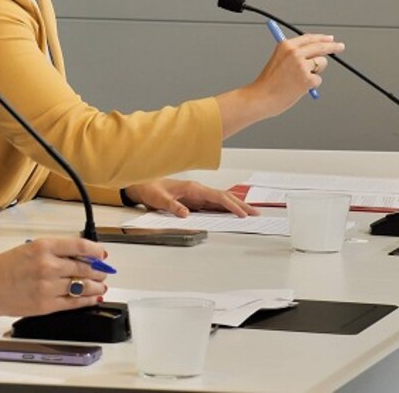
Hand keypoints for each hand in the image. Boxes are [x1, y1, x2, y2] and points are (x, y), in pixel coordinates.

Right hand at [0, 238, 108, 315]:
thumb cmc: (5, 267)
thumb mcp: (30, 248)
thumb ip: (55, 250)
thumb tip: (81, 255)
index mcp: (43, 247)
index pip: (80, 246)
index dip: (96, 250)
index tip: (101, 253)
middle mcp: (48, 266)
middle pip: (85, 267)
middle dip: (99, 270)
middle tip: (103, 270)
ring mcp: (48, 287)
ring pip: (83, 286)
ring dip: (97, 285)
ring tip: (101, 285)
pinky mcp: (47, 305)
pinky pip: (74, 302)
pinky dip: (87, 300)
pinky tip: (93, 298)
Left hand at [124, 177, 258, 217]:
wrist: (142, 184)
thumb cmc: (150, 189)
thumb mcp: (159, 199)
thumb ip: (173, 206)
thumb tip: (186, 214)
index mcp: (193, 188)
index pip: (217, 197)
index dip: (231, 206)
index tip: (242, 213)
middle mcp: (198, 190)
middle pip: (224, 197)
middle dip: (241, 205)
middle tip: (256, 214)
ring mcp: (198, 195)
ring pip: (221, 201)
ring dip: (236, 207)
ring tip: (250, 214)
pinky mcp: (195, 200)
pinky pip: (214, 205)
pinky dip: (226, 208)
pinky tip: (233, 213)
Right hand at [250, 33, 344, 116]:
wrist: (261, 97)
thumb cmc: (268, 82)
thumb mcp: (278, 61)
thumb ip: (294, 55)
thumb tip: (315, 53)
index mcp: (285, 46)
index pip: (309, 38)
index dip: (321, 38)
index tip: (330, 39)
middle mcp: (294, 53)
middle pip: (321, 46)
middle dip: (333, 46)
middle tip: (340, 47)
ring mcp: (301, 65)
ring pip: (321, 64)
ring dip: (316, 71)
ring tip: (299, 79)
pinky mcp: (307, 79)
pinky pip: (318, 80)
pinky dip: (311, 85)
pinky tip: (298, 88)